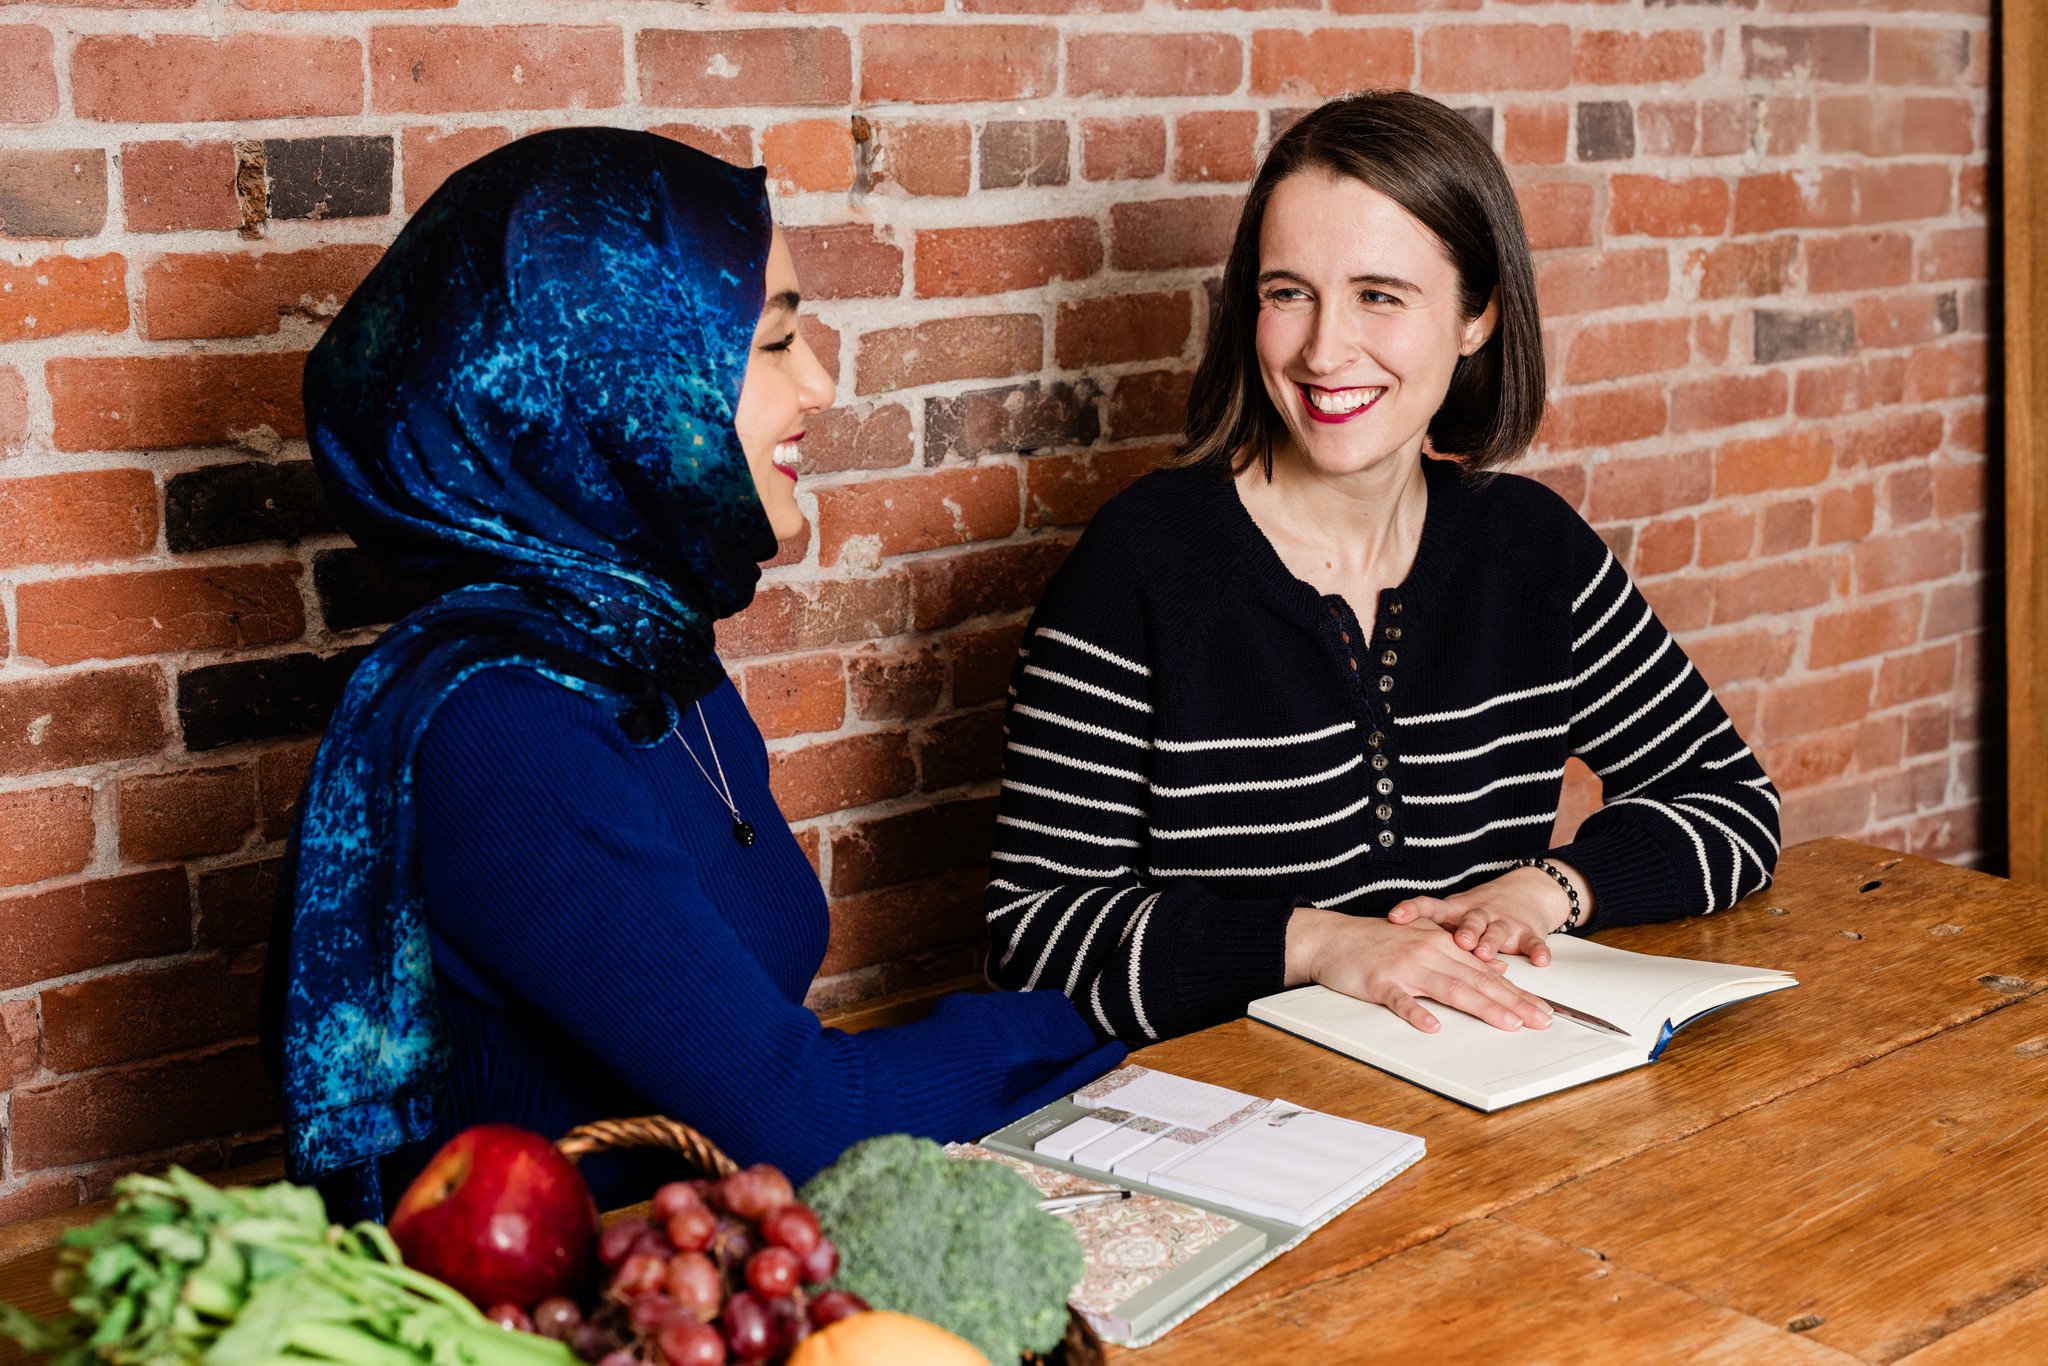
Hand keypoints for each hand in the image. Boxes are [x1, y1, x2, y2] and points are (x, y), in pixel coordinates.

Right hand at [1284, 907, 1553, 1033]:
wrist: (1331, 937)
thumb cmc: (1374, 942)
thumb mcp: (1423, 941)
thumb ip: (1461, 958)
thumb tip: (1499, 974)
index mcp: (1442, 945)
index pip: (1488, 973)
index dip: (1518, 993)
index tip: (1544, 1010)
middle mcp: (1429, 952)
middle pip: (1478, 981)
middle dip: (1513, 1003)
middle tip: (1541, 1021)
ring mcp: (1405, 966)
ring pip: (1450, 988)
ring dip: (1481, 1007)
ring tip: (1507, 1024)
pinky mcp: (1379, 981)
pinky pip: (1400, 999)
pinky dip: (1416, 1013)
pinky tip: (1432, 1027)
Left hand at [1385, 862, 1593, 966]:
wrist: (1527, 891)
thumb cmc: (1481, 911)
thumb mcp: (1452, 917)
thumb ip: (1427, 928)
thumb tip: (1389, 938)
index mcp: (1455, 910)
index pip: (1429, 907)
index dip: (1411, 910)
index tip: (1394, 916)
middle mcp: (1479, 914)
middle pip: (1469, 923)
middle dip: (1463, 934)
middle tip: (1457, 942)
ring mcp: (1504, 922)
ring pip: (1497, 932)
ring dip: (1492, 942)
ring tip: (1485, 952)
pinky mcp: (1528, 931)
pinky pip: (1533, 942)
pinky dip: (1537, 950)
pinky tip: (1539, 960)